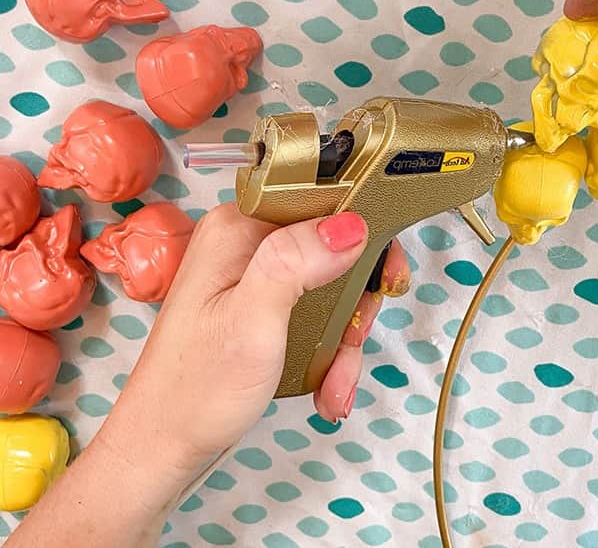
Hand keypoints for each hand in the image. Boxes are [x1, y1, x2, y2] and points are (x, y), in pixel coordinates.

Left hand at [11, 203, 409, 547]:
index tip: (384, 277)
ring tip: (335, 382)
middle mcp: (247, 244)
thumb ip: (297, 263)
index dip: (365, 232)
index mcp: (239, 228)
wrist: (164, 449)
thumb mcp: (252, 323)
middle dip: (356, 303)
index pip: (322, 199)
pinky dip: (331, 353)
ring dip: (344, 339)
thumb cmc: (195, 390)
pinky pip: (317, 315)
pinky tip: (327, 387)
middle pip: (337, 247)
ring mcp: (255, 277)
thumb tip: (351, 224)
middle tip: (353, 340)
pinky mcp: (263, 307)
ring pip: (334, 288)